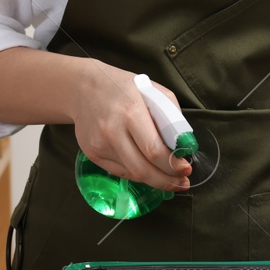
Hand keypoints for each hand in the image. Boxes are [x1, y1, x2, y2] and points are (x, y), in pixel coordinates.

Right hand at [71, 61, 189, 192]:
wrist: (84, 88)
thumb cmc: (124, 88)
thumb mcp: (153, 91)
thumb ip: (170, 117)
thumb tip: (184, 145)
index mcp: (131, 112)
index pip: (154, 150)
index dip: (172, 165)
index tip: (186, 168)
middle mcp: (112, 131)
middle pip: (142, 169)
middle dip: (166, 180)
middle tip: (182, 182)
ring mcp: (99, 145)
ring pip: (132, 173)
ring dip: (154, 180)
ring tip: (170, 180)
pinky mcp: (92, 154)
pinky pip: (120, 171)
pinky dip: (137, 174)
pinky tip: (149, 172)